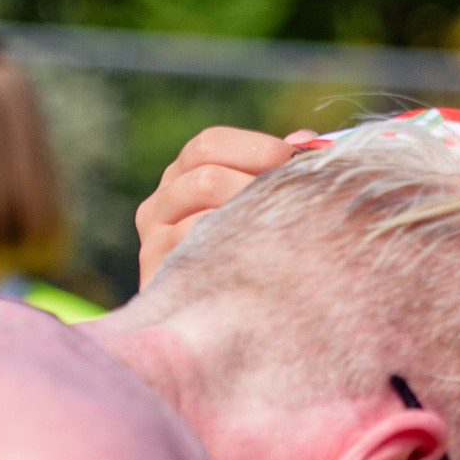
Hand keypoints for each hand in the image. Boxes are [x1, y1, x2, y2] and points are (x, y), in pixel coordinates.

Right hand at [134, 127, 309, 284]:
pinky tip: (264, 258)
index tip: (295, 161)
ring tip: (285, 232)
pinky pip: (198, 251)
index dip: (257, 148)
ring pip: (203, 214)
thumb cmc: (246, 253)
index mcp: (182, 177)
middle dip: (257, 185)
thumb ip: (276, 171)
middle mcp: (160, 204)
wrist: (214, 320)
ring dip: (250, 219)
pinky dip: (236, 249)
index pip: (209, 144)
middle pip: (206, 176)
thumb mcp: (257, 207)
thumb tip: (307, 139)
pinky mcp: (157, 275)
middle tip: (296, 201)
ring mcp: (153, 240)